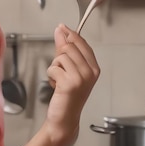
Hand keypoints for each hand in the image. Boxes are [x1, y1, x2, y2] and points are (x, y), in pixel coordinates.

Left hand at [43, 24, 99, 145]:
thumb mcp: (69, 70)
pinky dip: (50, 75)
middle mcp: (91, 72)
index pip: (82, 44)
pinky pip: (53, 68)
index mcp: (94, 68)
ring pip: (60, 57)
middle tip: (59, 69)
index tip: (61, 27)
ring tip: (58, 79)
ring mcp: (81, 78)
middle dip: (59, 54)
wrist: (64, 118)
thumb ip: (66, 51)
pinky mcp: (69, 83)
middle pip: (70, 47)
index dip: (70, 34)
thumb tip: (61, 30)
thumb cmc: (66, 94)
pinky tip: (55, 86)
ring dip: (54, 67)